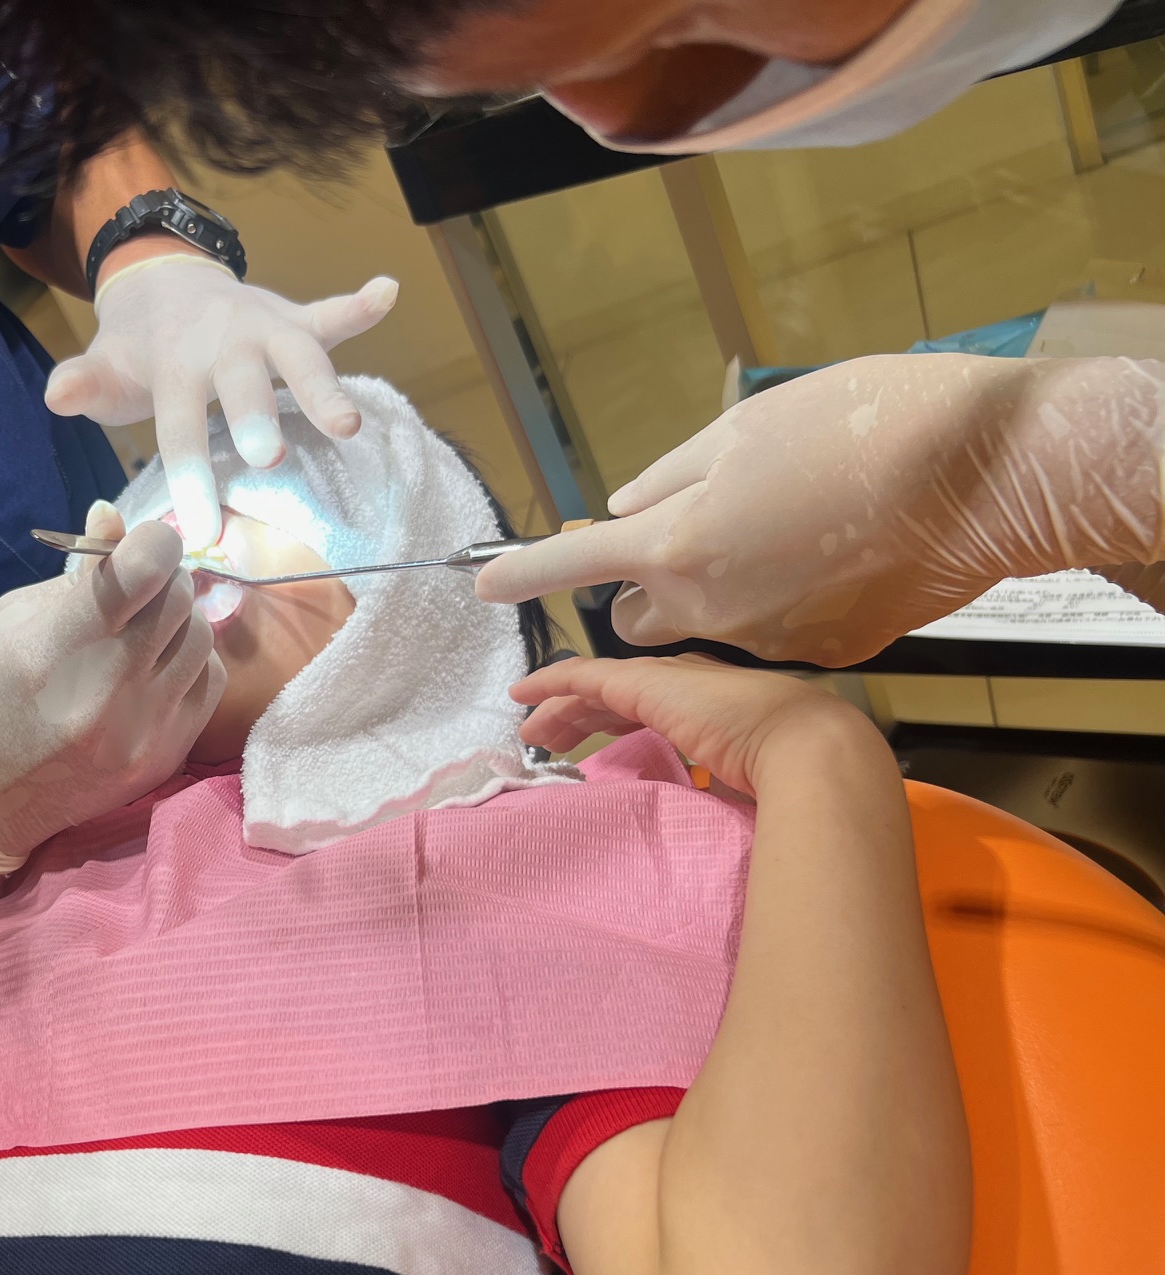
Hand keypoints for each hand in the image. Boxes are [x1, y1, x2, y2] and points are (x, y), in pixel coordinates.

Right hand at [0, 514, 225, 870]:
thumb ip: (77, 572)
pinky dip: (188, 662)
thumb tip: (117, 515)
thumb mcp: (12, 620)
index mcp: (60, 645)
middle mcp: (109, 690)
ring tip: (141, 632)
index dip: (151, 541)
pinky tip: (154, 669)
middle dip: (161, 579)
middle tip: (136, 590)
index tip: (140, 545)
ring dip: (177, 621)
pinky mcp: (167, 756)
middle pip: (179, 596)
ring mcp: (144, 730)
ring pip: (202, 636)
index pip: (143, 568)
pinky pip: (209, 680)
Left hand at [45, 253, 397, 549]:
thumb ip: (85, 383)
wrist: (161, 281)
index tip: (201, 530)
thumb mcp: (106, 367)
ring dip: (323, 386)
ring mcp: (263, 326)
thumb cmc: (138, 349)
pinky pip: (329, 313)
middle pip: (243, 382)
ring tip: (349, 424)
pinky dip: (360, 304)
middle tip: (270, 458)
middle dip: (257, 416)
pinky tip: (388, 290)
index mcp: (175, 362)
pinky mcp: (293, 318)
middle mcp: (223, 342)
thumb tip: (57, 394)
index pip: (180, 425)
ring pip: (298, 353)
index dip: (189, 477)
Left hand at [476, 354, 1164, 664]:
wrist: (989, 478)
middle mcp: (710, 607)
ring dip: (720, 592)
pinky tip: (836, 557)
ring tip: (791, 531)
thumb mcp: (749, 424)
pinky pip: (774, 633)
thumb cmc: (864, 425)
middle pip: (637, 615)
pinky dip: (784, 603)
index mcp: (677, 541)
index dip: (520, 574)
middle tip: (695, 531)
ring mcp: (768, 639)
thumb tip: (622, 503)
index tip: (483, 587)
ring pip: (710, 625)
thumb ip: (672, 472)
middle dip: (645, 585)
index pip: (572, 565)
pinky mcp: (825, 652)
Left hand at [511, 654, 877, 798]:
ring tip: (532, 731)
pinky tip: (523, 693)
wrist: (809, 748)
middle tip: (549, 741)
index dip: (613, 723)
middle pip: (615, 696)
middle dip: (580, 715)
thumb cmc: (792, 775)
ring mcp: (663, 679)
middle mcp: (684, 683)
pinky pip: (581, 677)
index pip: (648, 709)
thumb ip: (717, 787)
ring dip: (559, 708)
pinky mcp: (642, 683)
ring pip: (593, 686)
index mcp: (708, 704)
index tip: (588, 746)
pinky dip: (551, 684)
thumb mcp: (744, 780)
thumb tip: (712, 814)